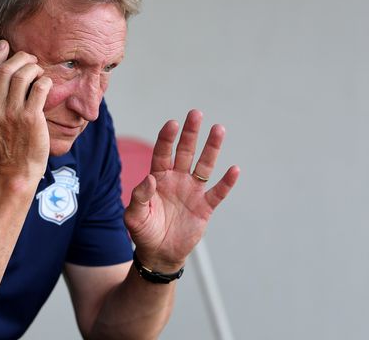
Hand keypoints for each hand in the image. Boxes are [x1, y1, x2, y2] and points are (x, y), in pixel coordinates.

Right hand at [0, 39, 52, 181]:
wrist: (15, 173)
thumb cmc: (1, 150)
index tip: (4, 45)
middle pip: (5, 70)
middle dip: (19, 58)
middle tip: (29, 58)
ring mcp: (12, 113)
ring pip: (22, 76)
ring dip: (33, 68)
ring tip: (38, 70)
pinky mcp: (31, 118)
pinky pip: (39, 89)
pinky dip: (44, 81)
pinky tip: (46, 84)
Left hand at [124, 110, 239, 271]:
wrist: (159, 254)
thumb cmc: (143, 232)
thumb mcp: (134, 216)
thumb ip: (139, 197)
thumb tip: (150, 179)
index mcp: (158, 177)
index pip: (163, 152)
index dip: (167, 138)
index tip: (172, 124)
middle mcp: (177, 179)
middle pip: (185, 152)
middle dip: (190, 133)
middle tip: (196, 113)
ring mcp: (192, 191)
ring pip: (204, 165)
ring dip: (212, 148)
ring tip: (218, 129)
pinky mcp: (205, 207)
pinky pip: (217, 192)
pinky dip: (226, 182)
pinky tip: (234, 169)